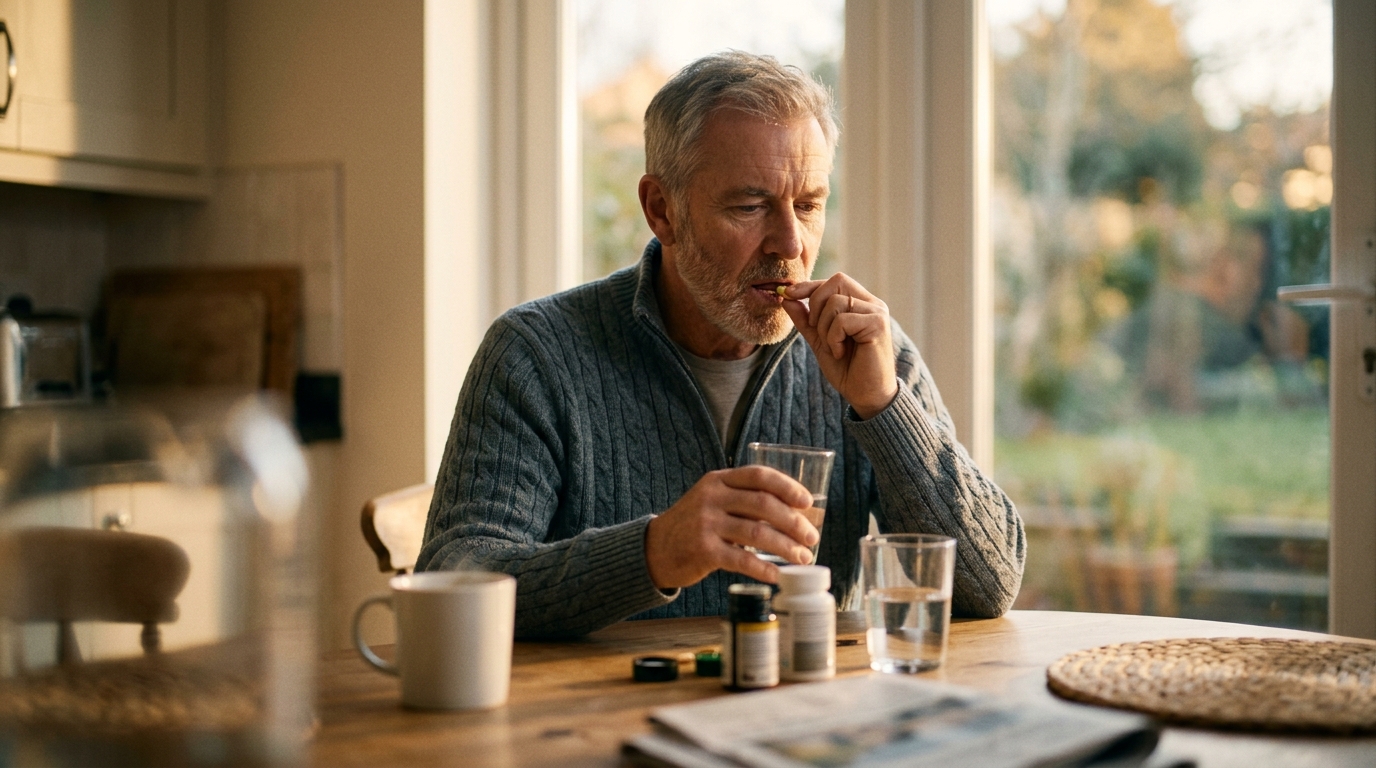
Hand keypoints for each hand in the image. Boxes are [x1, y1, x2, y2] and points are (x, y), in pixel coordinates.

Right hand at [644, 466, 818, 588]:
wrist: (656, 549)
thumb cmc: (694, 526)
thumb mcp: (713, 502)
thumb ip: (744, 502)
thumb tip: (795, 515)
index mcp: (718, 481)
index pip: (758, 475)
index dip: (787, 486)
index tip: (807, 502)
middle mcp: (711, 498)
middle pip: (763, 504)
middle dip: (794, 522)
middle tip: (811, 537)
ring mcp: (706, 524)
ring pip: (757, 533)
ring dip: (786, 547)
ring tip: (803, 558)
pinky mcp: (703, 551)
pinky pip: (742, 560)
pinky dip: (764, 569)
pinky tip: (777, 576)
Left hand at [781, 273, 897, 418]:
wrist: (865, 395)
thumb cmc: (847, 369)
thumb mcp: (819, 341)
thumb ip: (805, 319)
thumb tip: (786, 296)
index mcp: (860, 304)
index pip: (834, 282)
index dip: (809, 285)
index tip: (787, 293)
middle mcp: (872, 304)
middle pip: (836, 282)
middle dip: (816, 304)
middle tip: (818, 331)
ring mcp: (877, 312)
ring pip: (835, 303)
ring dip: (825, 329)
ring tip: (834, 348)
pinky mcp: (878, 324)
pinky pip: (842, 320)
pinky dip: (834, 338)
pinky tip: (841, 352)